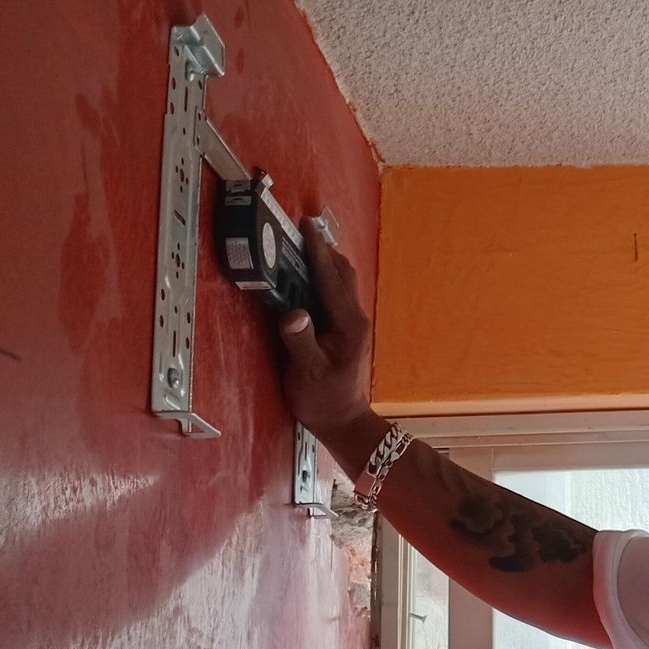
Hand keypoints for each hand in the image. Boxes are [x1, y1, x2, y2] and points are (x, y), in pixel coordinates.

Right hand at [278, 232, 373, 439]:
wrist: (343, 422)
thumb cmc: (323, 400)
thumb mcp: (306, 372)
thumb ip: (299, 341)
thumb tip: (292, 313)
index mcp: (349, 324)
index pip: (331, 279)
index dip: (317, 251)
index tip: (306, 226)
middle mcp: (355, 319)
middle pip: (341, 274)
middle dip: (323, 249)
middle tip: (302, 228)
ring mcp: (352, 324)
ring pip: (340, 282)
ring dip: (324, 261)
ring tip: (303, 243)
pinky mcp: (345, 330)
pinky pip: (335, 294)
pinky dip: (323, 277)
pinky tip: (307, 275)